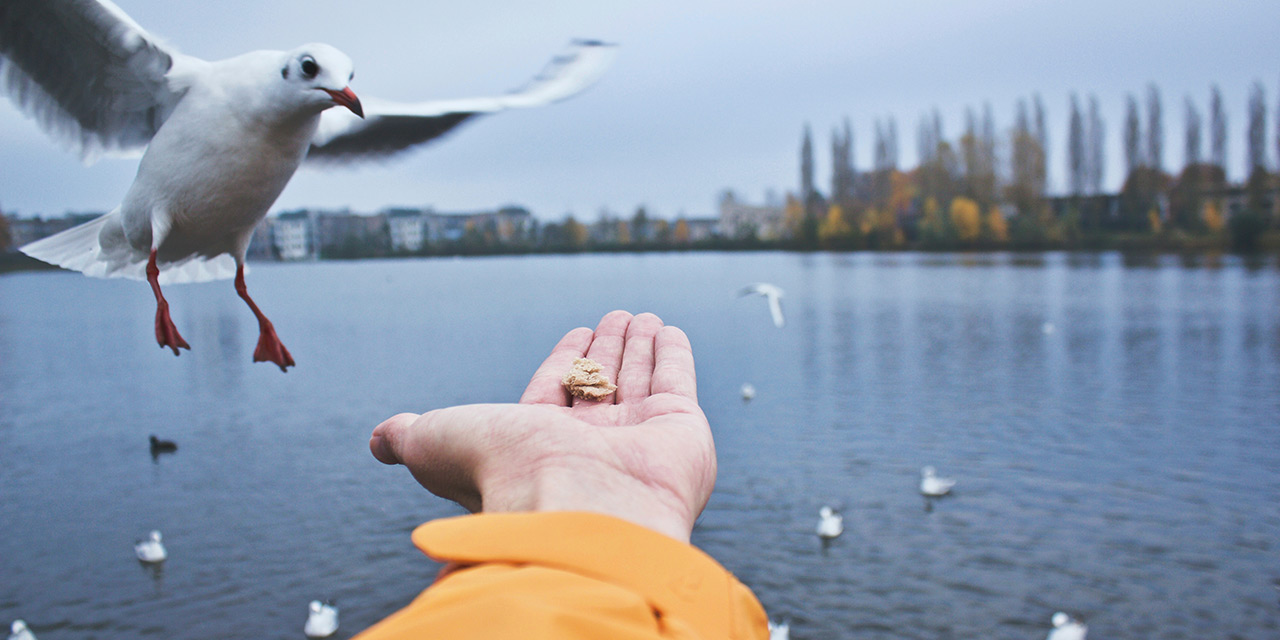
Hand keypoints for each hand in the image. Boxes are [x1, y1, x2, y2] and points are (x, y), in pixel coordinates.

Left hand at [370, 311, 715, 541]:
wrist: (577, 508)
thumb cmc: (505, 477)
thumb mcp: (438, 442)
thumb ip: (412, 435)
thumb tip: (379, 439)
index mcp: (539, 448)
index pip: (554, 393)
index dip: (564, 361)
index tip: (576, 333)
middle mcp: (590, 448)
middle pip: (599, 385)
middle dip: (605, 350)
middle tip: (614, 317)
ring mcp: (638, 441)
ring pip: (638, 380)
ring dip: (638, 346)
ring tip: (639, 316)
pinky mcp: (681, 432)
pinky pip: (677, 382)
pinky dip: (674, 355)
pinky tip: (668, 332)